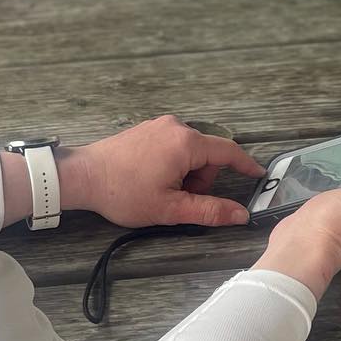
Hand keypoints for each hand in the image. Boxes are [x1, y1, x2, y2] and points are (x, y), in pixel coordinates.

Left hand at [58, 115, 264, 228]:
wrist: (82, 176)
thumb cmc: (123, 193)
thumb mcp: (170, 209)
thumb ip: (209, 211)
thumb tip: (241, 215)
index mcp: (186, 143)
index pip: (228, 151)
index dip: (246, 165)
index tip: (258, 175)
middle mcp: (175, 126)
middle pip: (207, 154)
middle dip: (201, 179)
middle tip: (178, 199)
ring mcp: (158, 125)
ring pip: (189, 151)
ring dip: (185, 173)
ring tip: (160, 190)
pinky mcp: (145, 129)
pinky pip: (172, 146)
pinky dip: (172, 164)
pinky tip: (151, 179)